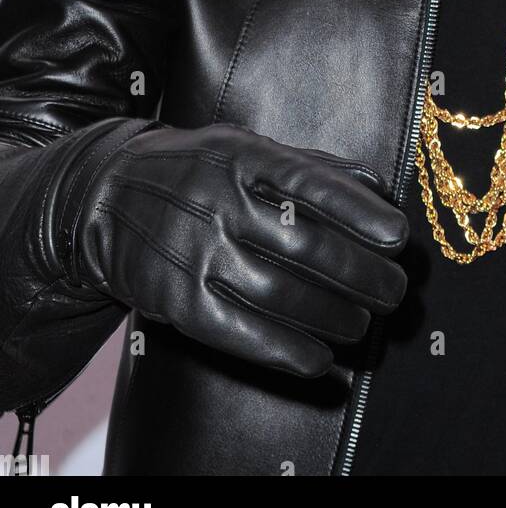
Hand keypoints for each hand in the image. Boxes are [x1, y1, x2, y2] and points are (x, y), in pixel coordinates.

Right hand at [48, 122, 408, 377]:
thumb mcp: (246, 148)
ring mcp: (196, 251)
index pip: (313, 185)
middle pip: (305, 245)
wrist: (105, 196)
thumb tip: (378, 187)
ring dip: (332, 315)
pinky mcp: (176, 299)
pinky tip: (318, 359)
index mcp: (243, 156)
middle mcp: (219, 201)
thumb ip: (310, 166)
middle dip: (360, 274)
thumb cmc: (198, 170)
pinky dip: (285, 350)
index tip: (398, 238)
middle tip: (394, 292)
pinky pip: (239, 332)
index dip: (360, 214)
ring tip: (362, 324)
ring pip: (279, 293)